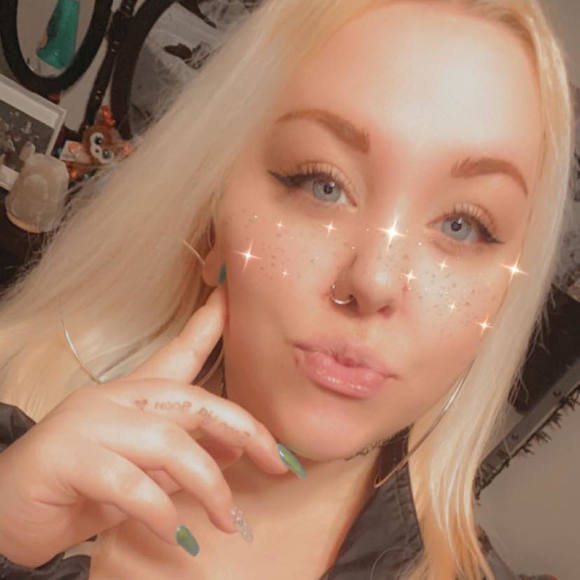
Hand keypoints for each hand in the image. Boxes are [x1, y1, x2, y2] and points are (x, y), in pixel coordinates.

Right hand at [0, 286, 287, 566]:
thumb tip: (235, 449)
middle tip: (277, 460)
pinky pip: (129, 483)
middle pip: (192, 399)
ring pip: (168, 443)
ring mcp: (89, 422)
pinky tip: (175, 532)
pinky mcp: (66, 456)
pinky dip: (160, 510)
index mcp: (136, 394)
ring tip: (226, 518)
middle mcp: (115, 397)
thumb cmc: (85, 486)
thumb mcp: (146, 470)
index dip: (210, 322)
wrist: (10, 511)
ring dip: (207, 484)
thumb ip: (186, 454)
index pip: (181, 350)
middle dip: (242, 429)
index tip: (235, 294)